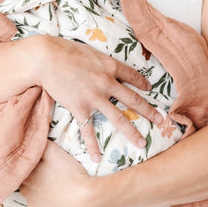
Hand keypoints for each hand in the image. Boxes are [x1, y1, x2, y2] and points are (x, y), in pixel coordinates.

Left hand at [20, 141, 96, 206]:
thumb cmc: (68, 171)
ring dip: (39, 186)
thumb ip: (39, 143)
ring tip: (54, 179)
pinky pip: (41, 203)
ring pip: (32, 192)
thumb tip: (32, 139)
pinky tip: (57, 192)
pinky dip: (46, 198)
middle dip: (34, 173)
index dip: (33, 161)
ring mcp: (34, 205)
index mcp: (25, 175)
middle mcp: (25, 192)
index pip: (24, 165)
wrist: (85, 197)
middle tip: (49, 168)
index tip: (42, 159)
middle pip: (26, 179)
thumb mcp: (53, 150)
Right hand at [23, 36, 162, 159]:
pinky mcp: (79, 107)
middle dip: (148, 111)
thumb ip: (100, 61)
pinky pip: (88, 129)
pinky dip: (93, 144)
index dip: (142, 83)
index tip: (150, 89)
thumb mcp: (90, 51)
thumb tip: (105, 66)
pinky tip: (97, 157)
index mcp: (110, 66)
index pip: (132, 76)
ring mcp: (94, 97)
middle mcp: (107, 83)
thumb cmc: (65, 50)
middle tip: (160, 121)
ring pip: (118, 118)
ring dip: (131, 132)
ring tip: (142, 143)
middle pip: (132, 100)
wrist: (47, 58)